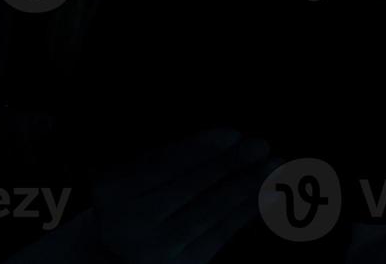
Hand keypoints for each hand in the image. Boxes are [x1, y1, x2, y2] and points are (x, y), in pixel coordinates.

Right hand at [87, 127, 278, 263]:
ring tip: (271, 167)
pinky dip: (243, 214)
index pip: (162, 166)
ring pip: (208, 214)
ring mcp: (158, 251)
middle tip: (261, 145)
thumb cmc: (127, 203)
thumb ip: (161, 160)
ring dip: (244, 189)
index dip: (199, 149)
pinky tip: (265, 197)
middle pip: (189, 190)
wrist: (114, 253)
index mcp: (114, 192)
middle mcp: (133, 225)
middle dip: (229, 165)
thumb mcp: (128, 175)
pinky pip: (219, 236)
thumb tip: (216, 143)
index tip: (232, 133)